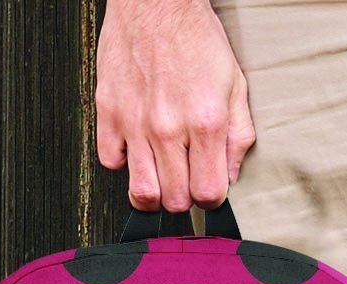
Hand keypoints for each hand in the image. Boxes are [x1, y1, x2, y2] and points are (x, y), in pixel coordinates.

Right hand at [96, 0, 255, 211]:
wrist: (156, 1)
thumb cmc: (195, 39)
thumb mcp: (235, 87)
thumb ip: (239, 137)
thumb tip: (231, 175)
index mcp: (205, 123)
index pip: (208, 194)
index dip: (211, 199)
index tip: (209, 189)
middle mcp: (168, 127)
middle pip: (175, 200)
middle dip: (184, 198)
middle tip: (185, 180)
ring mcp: (135, 122)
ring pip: (142, 192)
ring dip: (154, 192)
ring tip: (161, 177)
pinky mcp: (108, 111)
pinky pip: (110, 162)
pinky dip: (123, 163)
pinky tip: (137, 150)